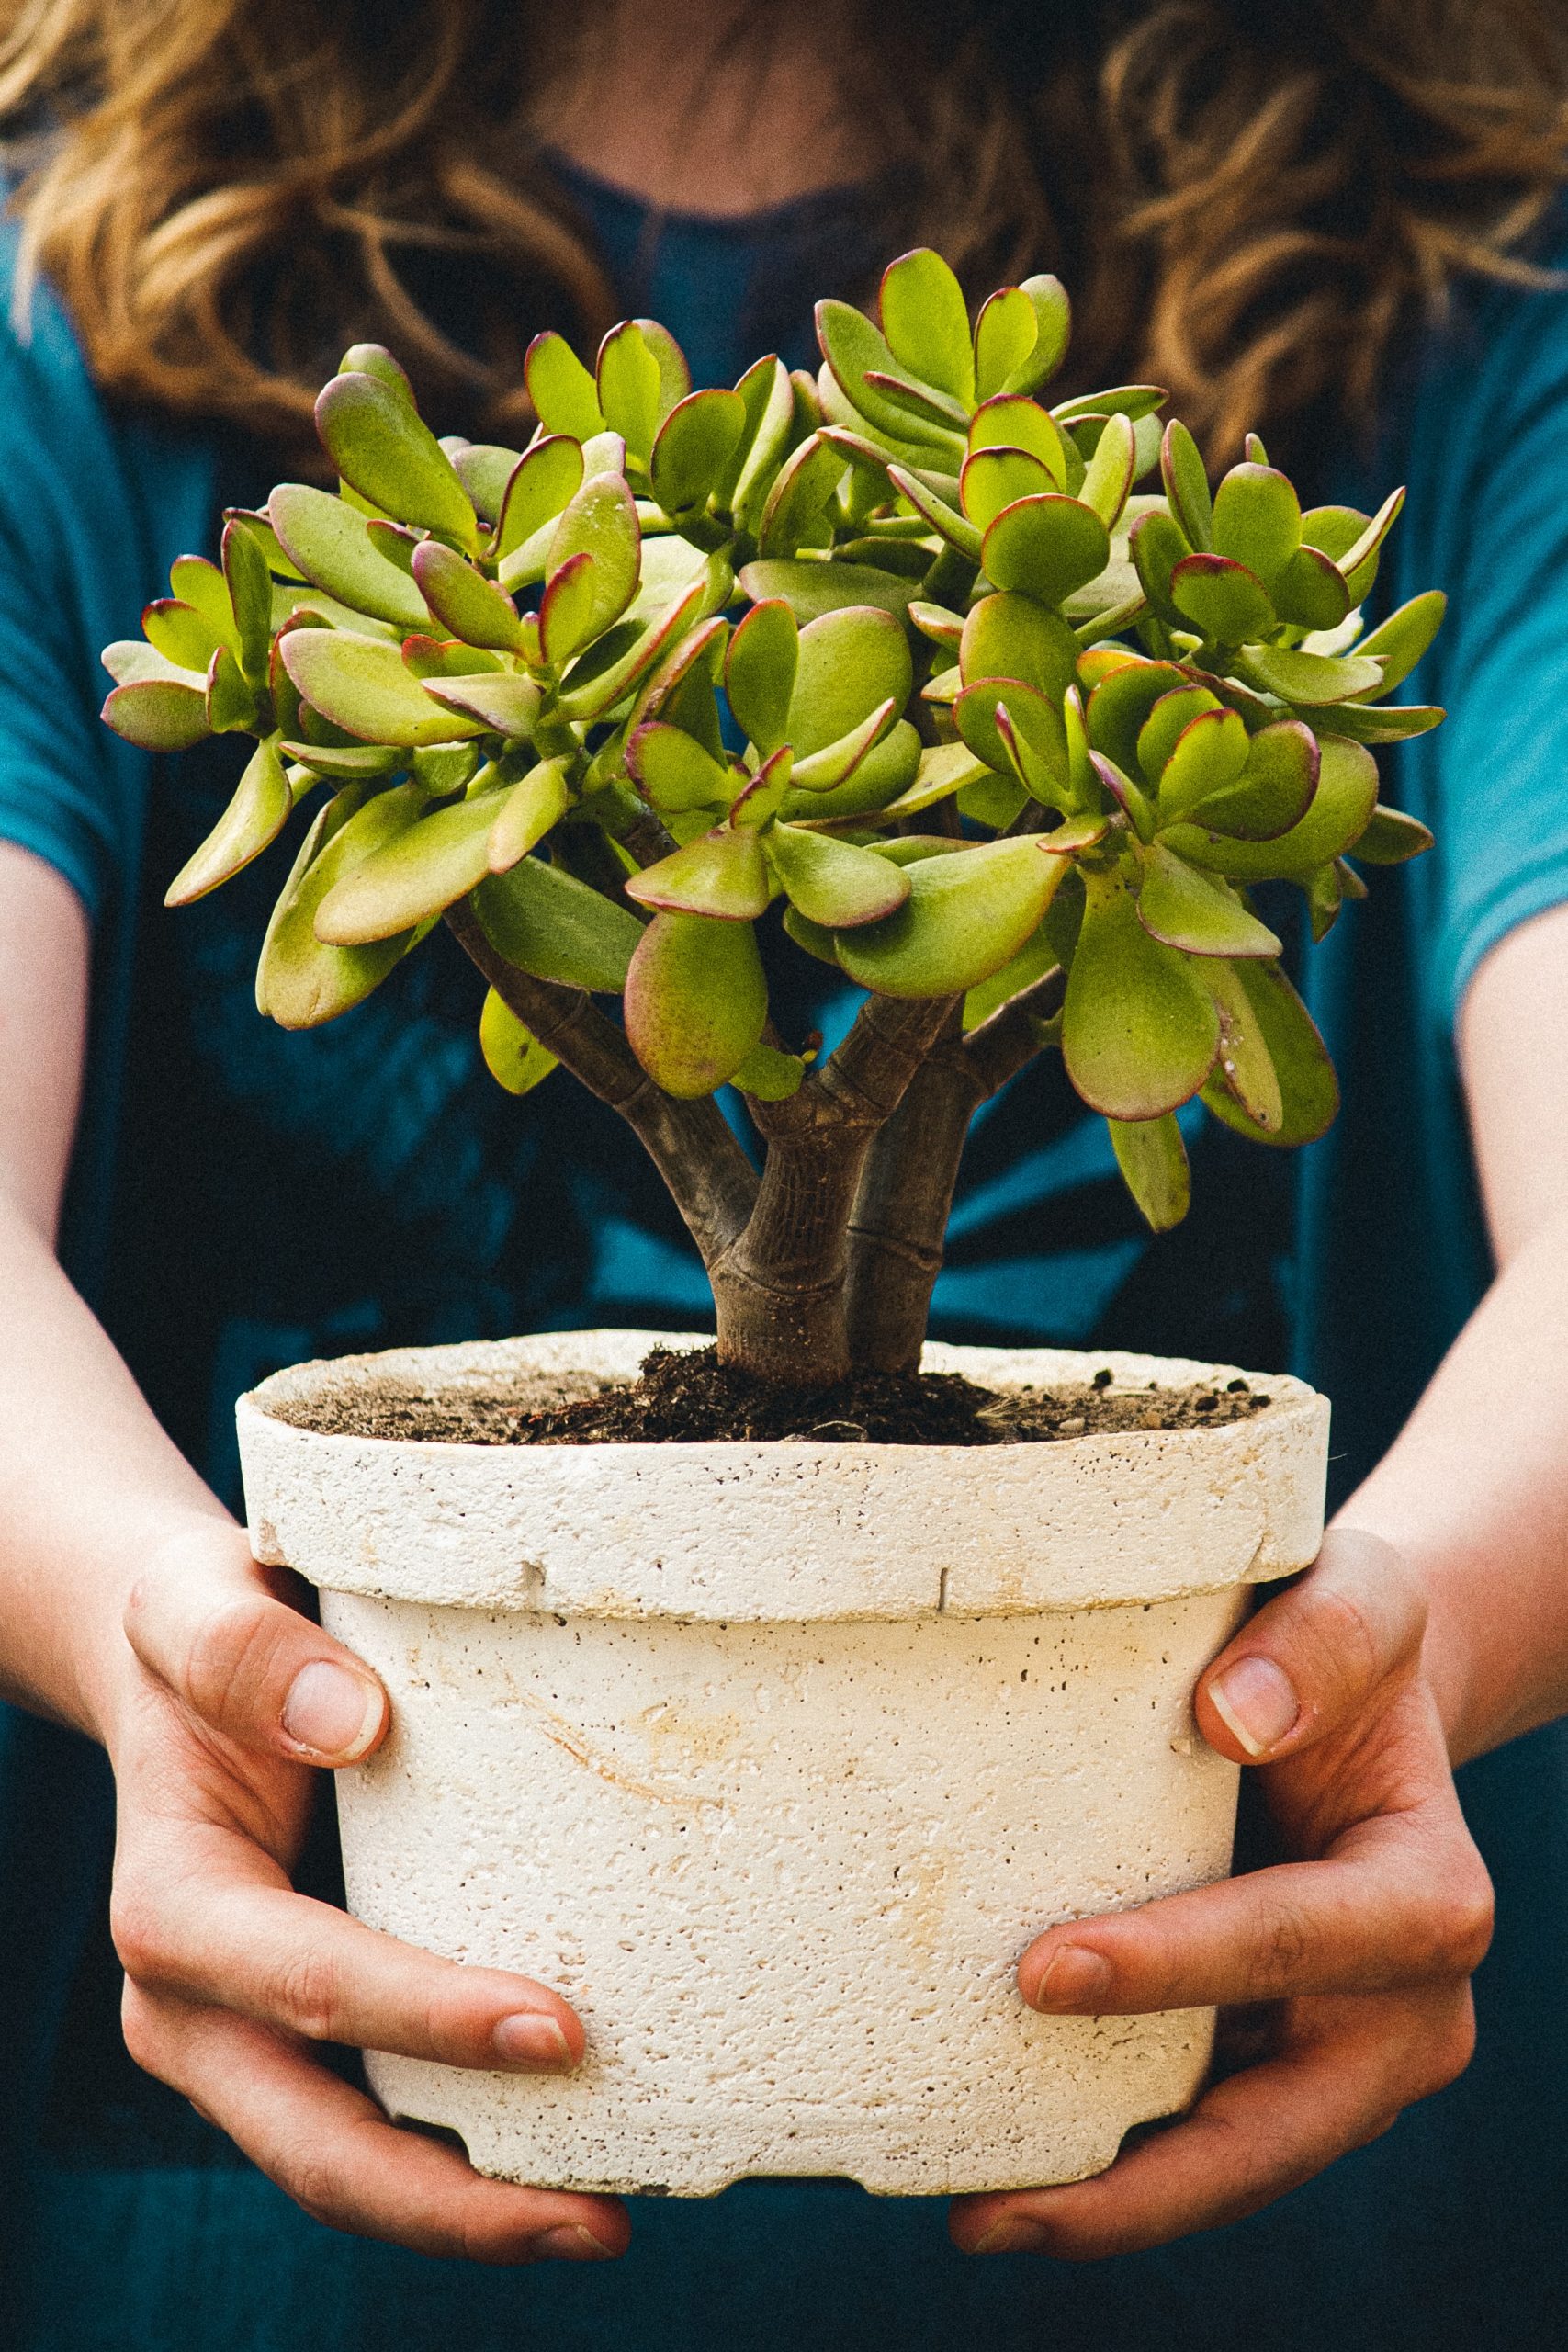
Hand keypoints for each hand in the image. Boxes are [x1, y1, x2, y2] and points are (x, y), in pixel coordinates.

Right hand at [107, 1527, 628, 2264]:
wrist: (184, 1666)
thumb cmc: (201, 1631)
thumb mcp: (195, 1602)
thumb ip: (247, 1649)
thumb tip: (351, 1719)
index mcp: (174, 1908)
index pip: (306, 1984)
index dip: (427, 2020)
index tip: (561, 2029)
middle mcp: (198, 2004)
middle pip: (315, 2144)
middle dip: (450, 2200)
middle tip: (599, 2219)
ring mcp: (248, 2039)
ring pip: (346, 2164)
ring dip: (468, 2210)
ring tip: (604, 2224)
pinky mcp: (304, 2038)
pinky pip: (375, 2120)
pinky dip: (462, 2158)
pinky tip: (570, 2160)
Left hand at [950, 1528, 1492, 2259]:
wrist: (1343, 1690)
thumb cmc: (1340, 1640)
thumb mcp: (1358, 1594)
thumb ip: (1316, 1637)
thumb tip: (1227, 1718)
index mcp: (1428, 1893)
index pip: (1302, 1939)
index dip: (1180, 1967)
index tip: (1045, 1971)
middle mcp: (1401, 2006)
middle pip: (1279, 2127)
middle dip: (1145, 2179)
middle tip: (994, 2204)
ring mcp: (1338, 2056)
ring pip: (1233, 2163)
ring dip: (1113, 2205)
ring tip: (976, 2217)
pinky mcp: (1270, 2066)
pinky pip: (1198, 2132)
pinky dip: (1112, 2166)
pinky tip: (1000, 2174)